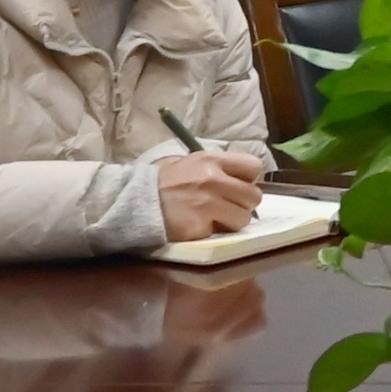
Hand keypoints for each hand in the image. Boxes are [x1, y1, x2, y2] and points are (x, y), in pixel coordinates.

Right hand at [154, 149, 270, 241]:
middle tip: (229, 206)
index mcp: (212, 159)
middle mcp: (213, 179)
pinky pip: (224, 232)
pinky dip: (215, 231)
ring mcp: (207, 204)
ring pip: (244, 218)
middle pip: (254, 195)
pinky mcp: (200, 226)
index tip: (240, 186)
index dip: (250, 179)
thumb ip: (219, 167)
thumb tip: (244, 178)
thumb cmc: (165, 183)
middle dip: (244, 204)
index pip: (254, 166)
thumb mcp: (192, 162)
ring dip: (233, 221)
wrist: (136, 202)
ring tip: (215, 218)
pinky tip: (200, 225)